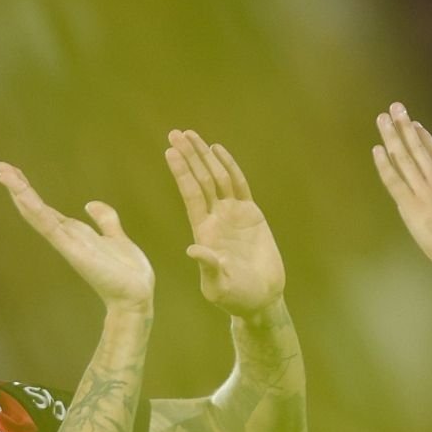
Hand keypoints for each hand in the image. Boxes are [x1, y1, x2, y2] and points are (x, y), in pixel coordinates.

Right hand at [0, 163, 154, 310]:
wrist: (136, 296)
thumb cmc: (127, 273)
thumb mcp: (117, 238)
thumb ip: (105, 220)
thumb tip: (90, 204)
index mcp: (75, 234)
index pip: (47, 209)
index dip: (30, 191)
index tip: (12, 172)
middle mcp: (67, 238)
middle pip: (37, 208)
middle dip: (19, 188)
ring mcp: (67, 244)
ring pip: (39, 215)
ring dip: (21, 194)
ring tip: (3, 174)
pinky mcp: (73, 251)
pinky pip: (50, 228)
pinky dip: (36, 211)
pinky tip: (23, 196)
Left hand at [165, 130, 284, 317]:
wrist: (261, 298)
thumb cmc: (236, 297)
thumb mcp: (218, 285)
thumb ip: (208, 267)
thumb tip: (193, 250)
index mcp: (203, 232)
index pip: (191, 195)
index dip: (181, 172)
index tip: (170, 151)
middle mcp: (215, 218)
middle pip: (200, 180)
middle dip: (188, 156)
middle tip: (176, 133)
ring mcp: (233, 215)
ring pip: (217, 178)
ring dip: (205, 156)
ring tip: (192, 135)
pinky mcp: (251, 215)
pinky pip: (239, 185)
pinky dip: (230, 167)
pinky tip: (219, 151)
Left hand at [372, 103, 431, 274]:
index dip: (425, 139)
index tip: (416, 124)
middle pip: (418, 149)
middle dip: (406, 127)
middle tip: (396, 107)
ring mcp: (423, 192)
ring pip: (404, 158)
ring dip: (393, 136)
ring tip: (384, 118)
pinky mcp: (411, 205)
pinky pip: (394, 180)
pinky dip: (385, 164)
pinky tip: (377, 149)